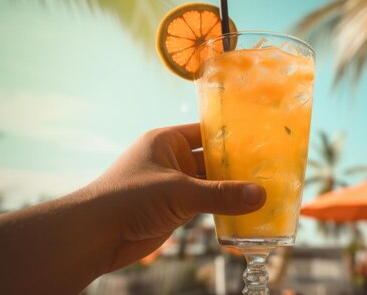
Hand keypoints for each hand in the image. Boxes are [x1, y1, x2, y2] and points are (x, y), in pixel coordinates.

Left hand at [86, 123, 265, 269]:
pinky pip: (205, 203)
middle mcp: (171, 159)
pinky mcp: (175, 208)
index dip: (232, 134)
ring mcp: (174, 184)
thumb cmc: (129, 198)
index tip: (261, 137)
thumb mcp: (179, 192)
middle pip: (212, 158)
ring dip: (231, 187)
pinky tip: (245, 208)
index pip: (206, 131)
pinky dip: (222, 206)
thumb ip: (220, 195)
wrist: (96, 235)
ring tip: (264, 186)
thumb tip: (260, 195)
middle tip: (270, 165)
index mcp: (167, 141)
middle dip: (236, 164)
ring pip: (210, 182)